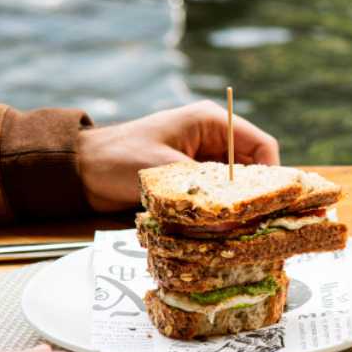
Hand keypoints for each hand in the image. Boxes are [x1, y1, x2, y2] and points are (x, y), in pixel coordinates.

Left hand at [78, 101, 280, 211]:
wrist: (78, 170)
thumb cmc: (117, 159)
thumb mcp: (164, 172)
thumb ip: (202, 192)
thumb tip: (235, 221)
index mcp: (211, 123)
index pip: (262, 146)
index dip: (273, 174)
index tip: (272, 203)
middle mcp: (213, 139)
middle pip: (254, 167)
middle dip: (257, 194)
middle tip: (261, 222)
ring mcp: (203, 158)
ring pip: (237, 184)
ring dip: (238, 204)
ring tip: (242, 228)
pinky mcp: (192, 177)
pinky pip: (218, 193)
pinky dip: (221, 209)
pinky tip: (221, 226)